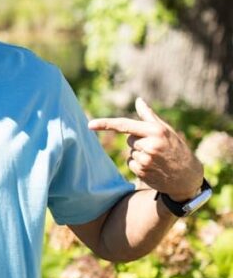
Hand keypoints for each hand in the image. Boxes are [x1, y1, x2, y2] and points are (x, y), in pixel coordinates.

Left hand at [89, 97, 203, 200]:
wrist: (187, 176)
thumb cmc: (175, 148)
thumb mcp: (166, 130)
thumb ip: (148, 116)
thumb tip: (138, 100)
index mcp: (155, 131)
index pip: (124, 125)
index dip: (105, 124)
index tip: (89, 125)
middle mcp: (150, 145)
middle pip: (128, 139)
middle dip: (138, 141)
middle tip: (156, 148)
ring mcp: (146, 160)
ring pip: (129, 152)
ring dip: (139, 154)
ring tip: (156, 158)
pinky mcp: (142, 172)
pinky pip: (130, 163)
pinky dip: (138, 164)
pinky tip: (153, 167)